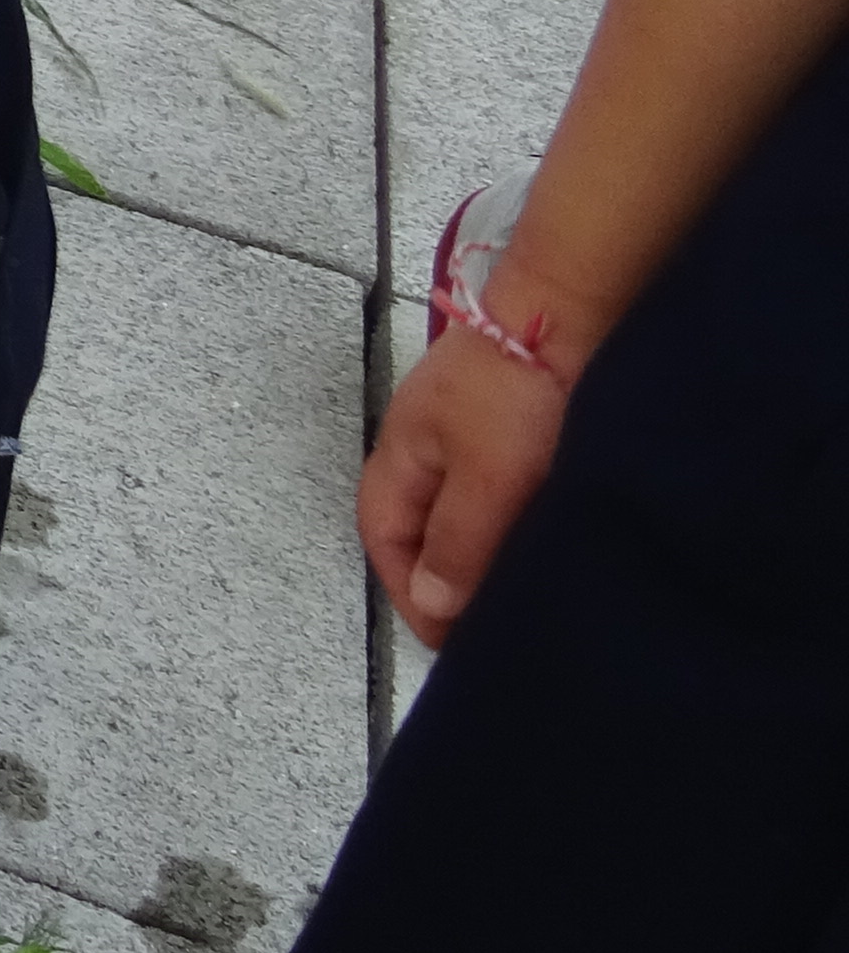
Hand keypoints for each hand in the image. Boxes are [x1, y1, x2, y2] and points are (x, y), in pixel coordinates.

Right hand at [359, 322, 571, 646]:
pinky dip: (513, 522)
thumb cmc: (514, 395)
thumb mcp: (485, 477)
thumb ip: (458, 543)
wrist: (569, 311)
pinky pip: (502, 488)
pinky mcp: (517, 420)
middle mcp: (428, 443)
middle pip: (419, 524)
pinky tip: (547, 537)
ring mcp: (472, 428)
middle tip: (486, 628)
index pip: (384, 536)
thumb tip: (432, 605)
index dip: (407, 591)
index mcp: (402, 455)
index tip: (450, 642)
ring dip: (481, 551)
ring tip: (520, 593)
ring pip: (463, 507)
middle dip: (442, 578)